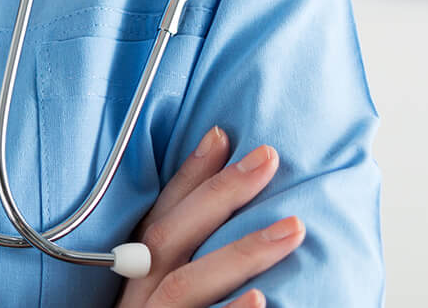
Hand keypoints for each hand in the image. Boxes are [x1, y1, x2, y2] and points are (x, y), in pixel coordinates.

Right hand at [115, 126, 306, 307]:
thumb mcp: (152, 291)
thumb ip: (178, 259)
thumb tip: (224, 217)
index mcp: (134, 269)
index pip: (159, 213)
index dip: (188, 175)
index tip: (222, 135)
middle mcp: (137, 291)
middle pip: (167, 238)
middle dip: (219, 195)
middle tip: (268, 159)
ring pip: (184, 283)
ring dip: (239, 252)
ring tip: (293, 228)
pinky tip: (261, 299)